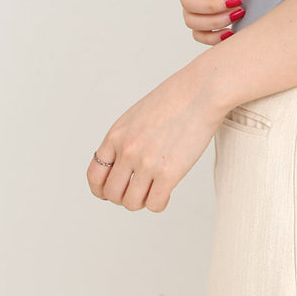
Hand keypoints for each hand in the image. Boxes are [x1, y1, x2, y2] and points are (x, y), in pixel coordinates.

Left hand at [86, 55, 225, 211]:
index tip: (110, 191)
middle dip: (123, 196)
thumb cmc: (177, 97)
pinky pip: (155, 204)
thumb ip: (127, 137)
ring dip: (142, 201)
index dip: (100, 189)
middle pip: (112, 193)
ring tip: (154, 190)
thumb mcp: (138, 114)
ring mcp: (147, 163)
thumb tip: (125, 162)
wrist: (202, 91)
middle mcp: (127, 151)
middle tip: (138, 191)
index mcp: (116, 135)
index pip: (94, 175)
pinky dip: (159, 203)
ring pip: (131, 203)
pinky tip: (167, 191)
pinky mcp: (169, 173)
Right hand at [177, 0, 246, 44]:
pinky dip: (212, 39)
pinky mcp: (205, 17)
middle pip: (188, 2)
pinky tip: (232, 34)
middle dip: (212, 6)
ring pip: (192, 21)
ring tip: (239, 13)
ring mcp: (195, 2)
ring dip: (214, 22)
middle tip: (238, 1)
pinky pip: (200, 34)